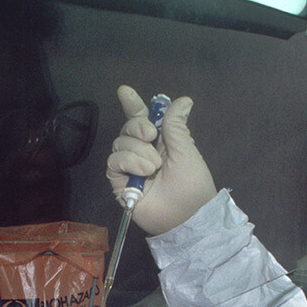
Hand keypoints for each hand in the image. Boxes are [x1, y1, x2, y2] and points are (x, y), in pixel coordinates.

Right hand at [105, 85, 216, 235]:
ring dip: (139, 152)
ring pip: (120, 143)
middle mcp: (142, 152)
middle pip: (127, 127)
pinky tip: (144, 172)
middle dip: (138, 127)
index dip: (132, 104)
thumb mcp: (186, 149)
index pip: (141, 119)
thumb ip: (176, 124)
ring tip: (155, 166)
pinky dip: (129, 162)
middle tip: (153, 136)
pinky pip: (114, 162)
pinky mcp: (120, 183)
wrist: (187, 214)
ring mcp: (130, 168)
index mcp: (160, 142)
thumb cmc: (192, 184)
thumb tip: (183, 99)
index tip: (124, 91)